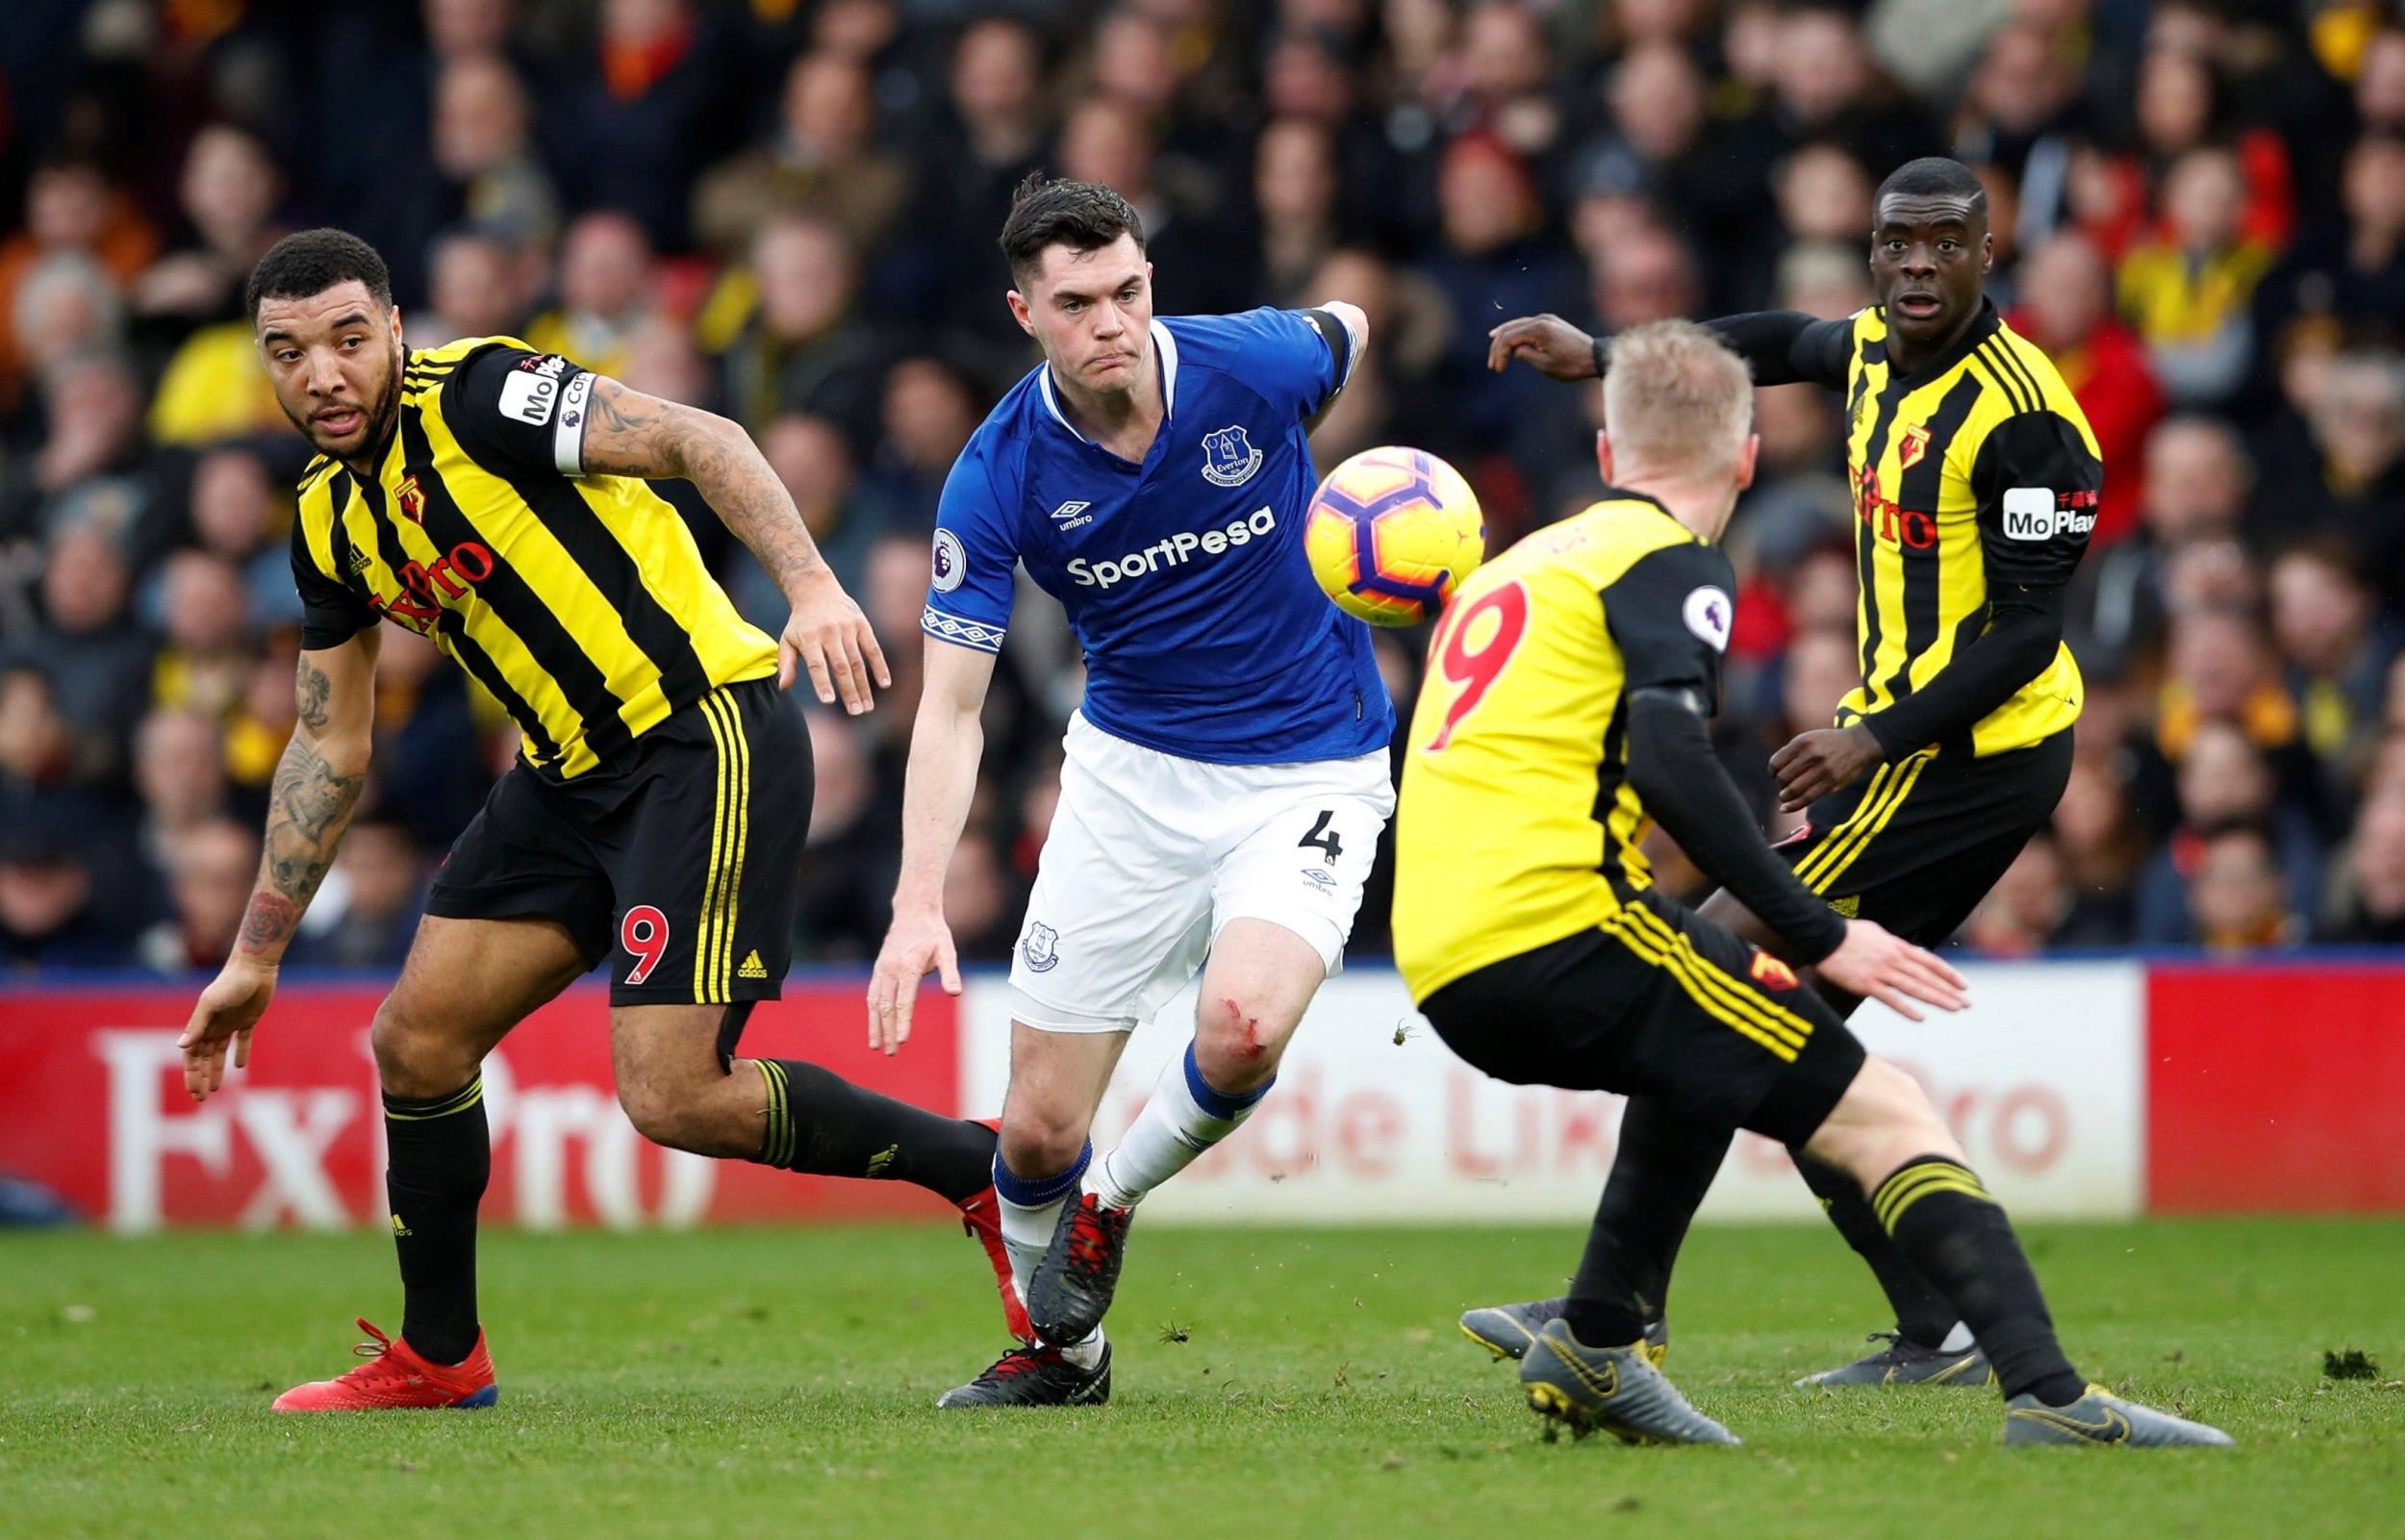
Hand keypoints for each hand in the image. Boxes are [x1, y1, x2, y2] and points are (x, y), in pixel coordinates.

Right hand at [178, 958, 277, 1101]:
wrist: (255, 967)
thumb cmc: (231, 983)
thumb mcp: (211, 1004)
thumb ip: (197, 1025)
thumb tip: (181, 1046)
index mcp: (202, 1024)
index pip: (192, 1055)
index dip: (192, 1074)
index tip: (193, 1092)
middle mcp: (213, 1026)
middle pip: (204, 1058)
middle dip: (201, 1078)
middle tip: (201, 1099)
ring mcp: (230, 1023)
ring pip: (220, 1053)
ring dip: (217, 1070)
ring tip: (216, 1089)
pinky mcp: (249, 1020)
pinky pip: (243, 1041)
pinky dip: (240, 1053)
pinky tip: (239, 1066)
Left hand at [780, 571, 891, 713]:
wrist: (817, 590)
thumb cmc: (801, 622)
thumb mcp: (788, 639)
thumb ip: (787, 664)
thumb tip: (783, 687)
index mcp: (810, 638)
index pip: (817, 664)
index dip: (822, 683)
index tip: (828, 702)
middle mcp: (830, 633)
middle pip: (841, 666)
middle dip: (849, 691)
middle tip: (855, 712)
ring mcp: (848, 628)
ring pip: (858, 662)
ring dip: (864, 686)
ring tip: (867, 707)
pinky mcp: (862, 625)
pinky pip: (873, 648)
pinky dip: (880, 666)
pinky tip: (884, 684)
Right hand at [866, 904, 960, 1055]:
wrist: (913, 912)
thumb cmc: (934, 934)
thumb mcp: (947, 950)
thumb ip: (950, 973)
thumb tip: (955, 993)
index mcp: (907, 967)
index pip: (904, 1000)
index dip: (903, 1022)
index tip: (902, 1041)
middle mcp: (890, 970)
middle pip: (886, 1006)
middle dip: (887, 1031)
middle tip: (891, 1052)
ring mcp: (881, 970)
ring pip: (874, 1002)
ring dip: (875, 1025)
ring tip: (876, 1046)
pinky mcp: (878, 970)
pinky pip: (872, 995)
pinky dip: (871, 1013)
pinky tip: (874, 1027)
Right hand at [1486, 314, 1599, 378]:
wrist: (1596, 357)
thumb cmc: (1572, 364)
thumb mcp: (1546, 365)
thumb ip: (1525, 355)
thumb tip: (1514, 350)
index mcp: (1539, 329)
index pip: (1509, 338)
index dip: (1500, 354)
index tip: (1499, 369)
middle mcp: (1541, 319)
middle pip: (1509, 329)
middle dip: (1498, 346)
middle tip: (1492, 364)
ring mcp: (1546, 319)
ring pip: (1516, 325)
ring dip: (1504, 338)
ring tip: (1494, 350)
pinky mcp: (1550, 323)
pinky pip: (1526, 325)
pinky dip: (1515, 333)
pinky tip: (1507, 338)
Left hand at [1770, 724, 1883, 814]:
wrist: (1858, 744)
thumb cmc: (1829, 743)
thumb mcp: (1809, 737)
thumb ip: (1792, 751)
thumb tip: (1774, 771)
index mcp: (1802, 742)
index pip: (1776, 763)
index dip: (1772, 772)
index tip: (1775, 775)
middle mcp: (1811, 755)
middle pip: (1782, 777)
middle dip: (1779, 785)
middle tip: (1782, 787)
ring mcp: (1822, 769)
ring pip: (1793, 789)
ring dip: (1784, 796)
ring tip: (1785, 796)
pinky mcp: (1831, 782)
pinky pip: (1807, 798)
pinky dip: (1792, 806)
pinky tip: (1785, 808)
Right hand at [1812, 920, 1968, 1022]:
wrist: (1822, 936)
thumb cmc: (1847, 934)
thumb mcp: (1877, 933)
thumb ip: (1895, 944)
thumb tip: (1910, 951)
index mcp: (1896, 946)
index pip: (1929, 962)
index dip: (1948, 974)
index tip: (1964, 986)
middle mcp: (1893, 959)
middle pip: (1927, 977)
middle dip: (1949, 991)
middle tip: (1967, 1004)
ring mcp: (1880, 972)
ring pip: (1914, 988)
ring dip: (1936, 999)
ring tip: (1955, 1009)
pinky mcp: (1865, 984)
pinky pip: (1890, 998)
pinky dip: (1906, 1008)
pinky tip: (1920, 1018)